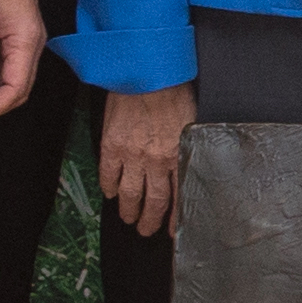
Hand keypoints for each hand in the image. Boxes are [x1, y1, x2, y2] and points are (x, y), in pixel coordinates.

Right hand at [96, 82, 197, 237]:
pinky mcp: (111, 145)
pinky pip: (108, 174)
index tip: (172, 231)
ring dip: (128, 210)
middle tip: (146, 230)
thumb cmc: (174, 90)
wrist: (148, 72)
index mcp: (179, 154)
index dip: (175, 217)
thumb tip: (191, 162)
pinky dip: (109, 187)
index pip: (179, 196)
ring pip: (129, 193)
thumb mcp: (193, 121)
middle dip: (150, 220)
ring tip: (128, 218)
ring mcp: (131, 155)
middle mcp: (156, 160)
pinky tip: (110, 194)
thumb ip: (189, 145)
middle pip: (154, 200)